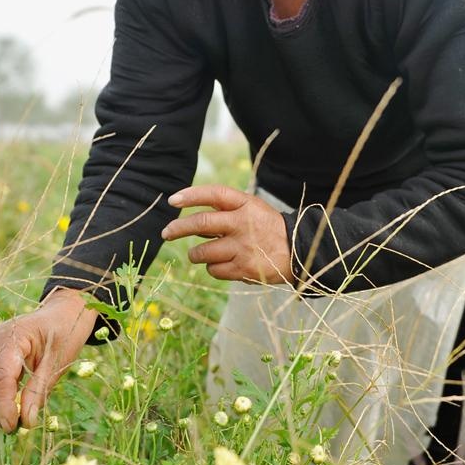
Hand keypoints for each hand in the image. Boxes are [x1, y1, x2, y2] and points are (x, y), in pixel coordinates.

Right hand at [0, 289, 97, 431]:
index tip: (11, 425)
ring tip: (11, 420)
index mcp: (13, 338)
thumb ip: (39, 390)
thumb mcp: (58, 361)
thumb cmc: (65, 331)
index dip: (2, 405)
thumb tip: (26, 421)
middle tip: (9, 425)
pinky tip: (11, 408)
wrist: (66, 311)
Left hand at [160, 184, 292, 283]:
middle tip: (166, 232)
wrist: (298, 251)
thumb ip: (226, 208)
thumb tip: (192, 214)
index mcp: (245, 204)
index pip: (214, 194)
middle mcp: (242, 224)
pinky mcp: (243, 269)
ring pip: (202, 252)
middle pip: (201, 223)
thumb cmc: (267, 228)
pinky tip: (221, 264)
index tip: (172, 200)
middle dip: (178, 228)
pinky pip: (214, 270)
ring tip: (198, 254)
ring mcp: (243, 247)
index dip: (191, 195)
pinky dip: (212, 268)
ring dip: (195, 254)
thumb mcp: (252, 208)